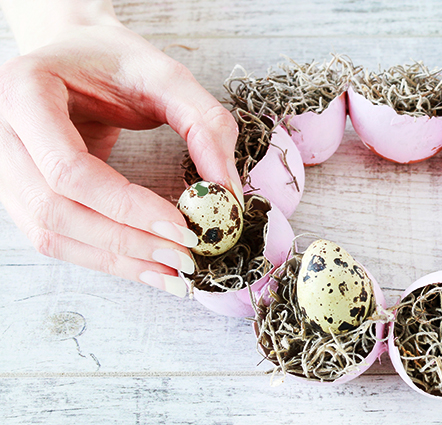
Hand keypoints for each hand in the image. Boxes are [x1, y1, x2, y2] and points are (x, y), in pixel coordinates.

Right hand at [0, 12, 242, 295]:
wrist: (78, 54)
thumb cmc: (116, 61)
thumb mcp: (167, 75)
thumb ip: (204, 123)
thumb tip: (228, 192)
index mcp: (26, 91)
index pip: (67, 167)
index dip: (124, 206)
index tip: (181, 227)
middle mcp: (1, 132)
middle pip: (55, 209)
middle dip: (125, 242)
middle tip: (185, 259)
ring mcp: (4, 167)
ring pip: (51, 234)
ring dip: (117, 261)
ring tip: (174, 274)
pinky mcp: (22, 192)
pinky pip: (58, 237)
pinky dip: (106, 257)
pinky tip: (149, 267)